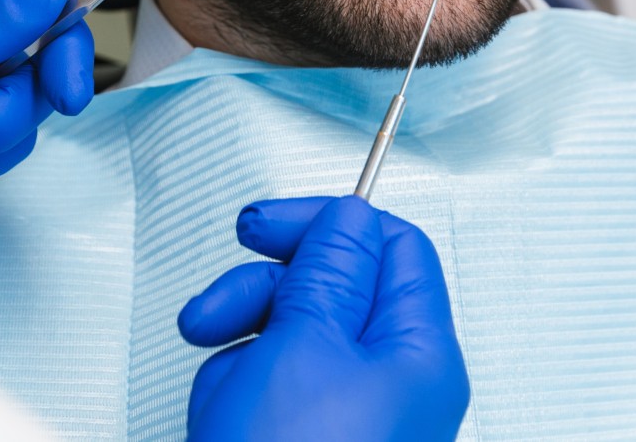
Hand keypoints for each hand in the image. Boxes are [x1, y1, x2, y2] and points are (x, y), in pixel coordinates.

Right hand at [178, 196, 469, 441]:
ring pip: (290, 340)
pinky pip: (267, 391)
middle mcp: (394, 387)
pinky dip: (234, 397)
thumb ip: (327, 268)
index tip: (264, 227)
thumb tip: (350, 215)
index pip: (394, 248)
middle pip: (334, 290)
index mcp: (419, 354)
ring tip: (222, 397)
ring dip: (240, 353)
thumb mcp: (304, 346)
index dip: (329, 224)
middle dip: (264, 294)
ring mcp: (350, 422)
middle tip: (216, 309)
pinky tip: (219, 424)